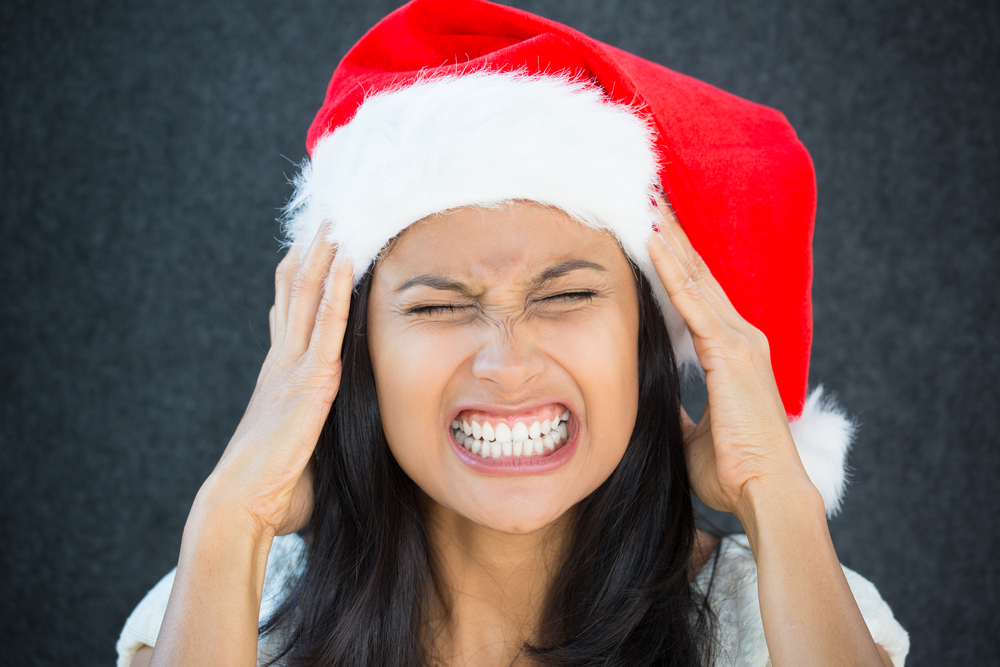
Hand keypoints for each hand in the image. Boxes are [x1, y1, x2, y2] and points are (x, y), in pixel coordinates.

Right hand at [200, 226, 352, 536]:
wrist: (240, 500)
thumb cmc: (269, 487)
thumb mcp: (296, 447)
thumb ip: (314, 431)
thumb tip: (334, 443)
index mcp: (279, 375)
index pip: (288, 312)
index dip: (298, 276)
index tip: (308, 245)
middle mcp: (283, 361)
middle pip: (295, 291)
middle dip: (310, 252)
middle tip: (324, 216)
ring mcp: (294, 366)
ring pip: (309, 296)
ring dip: (324, 255)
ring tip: (337, 220)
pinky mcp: (310, 380)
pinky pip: (327, 324)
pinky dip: (337, 290)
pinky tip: (348, 261)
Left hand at [647, 201, 814, 517]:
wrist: (766, 493)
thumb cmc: (734, 467)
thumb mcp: (690, 429)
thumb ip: (676, 404)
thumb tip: (650, 395)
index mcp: (733, 351)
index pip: (697, 294)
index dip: (675, 260)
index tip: (652, 229)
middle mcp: (740, 336)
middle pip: (697, 273)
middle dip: (671, 233)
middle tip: (645, 195)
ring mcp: (740, 340)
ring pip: (695, 276)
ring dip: (669, 237)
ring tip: (644, 201)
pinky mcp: (732, 352)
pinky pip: (693, 301)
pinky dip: (672, 268)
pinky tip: (652, 239)